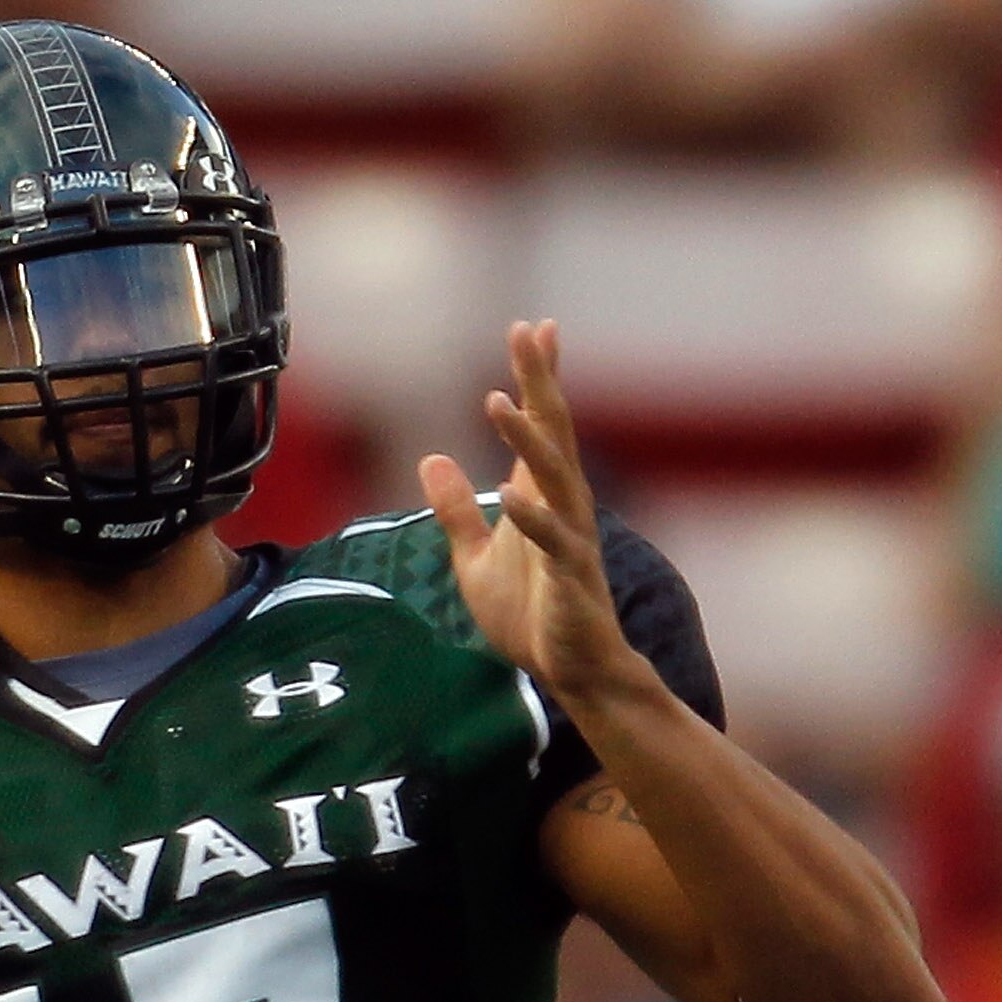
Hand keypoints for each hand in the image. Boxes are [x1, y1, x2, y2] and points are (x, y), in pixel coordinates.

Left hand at [419, 321, 638, 704]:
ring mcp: (571, 540)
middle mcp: (564, 507)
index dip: (538, 378)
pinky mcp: (570, 579)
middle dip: (540, 382)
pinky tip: (508, 492)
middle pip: (553, 432)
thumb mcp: (473, 559)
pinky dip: (530, 517)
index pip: (543, 425)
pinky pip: (552, 542)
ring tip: (499, 399)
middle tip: (528, 332)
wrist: (570, 672)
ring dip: (527, 439)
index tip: (533, 328)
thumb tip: (431, 458)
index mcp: (542, 497)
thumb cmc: (530, 616)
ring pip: (553, 477)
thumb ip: (455, 510)